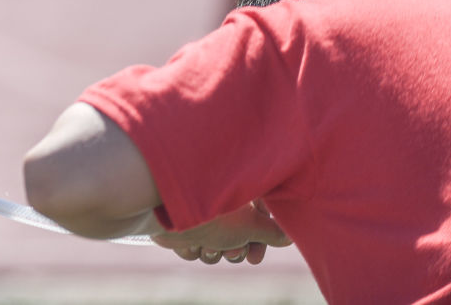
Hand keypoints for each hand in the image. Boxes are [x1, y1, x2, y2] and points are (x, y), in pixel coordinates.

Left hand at [152, 200, 290, 265]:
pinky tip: (188, 243)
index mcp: (235, 192)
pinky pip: (192, 248)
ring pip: (214, 247)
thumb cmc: (208, 214)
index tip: (254, 259)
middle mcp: (217, 201)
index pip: (257, 222)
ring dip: (211, 252)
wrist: (159, 212)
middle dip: (233, 250)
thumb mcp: (250, 226)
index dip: (259, 243)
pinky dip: (192, 249)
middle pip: (236, 238)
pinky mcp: (176, 224)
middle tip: (227, 252)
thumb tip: (290, 236)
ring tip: (206, 244)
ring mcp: (196, 213)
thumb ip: (273, 232)